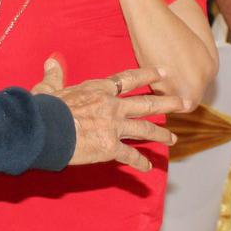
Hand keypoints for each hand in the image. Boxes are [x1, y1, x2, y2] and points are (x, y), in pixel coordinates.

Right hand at [34, 57, 189, 170]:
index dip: (148, 74)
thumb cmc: (45, 108)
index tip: (164, 72)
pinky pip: (130, 155)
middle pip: (146, 104)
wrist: (44, 130)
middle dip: (168, 103)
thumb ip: (54, 76)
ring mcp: (114, 127)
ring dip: (161, 134)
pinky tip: (147, 168)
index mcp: (99, 89)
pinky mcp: (111, 147)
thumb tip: (51, 62)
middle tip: (185, 103)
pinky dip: (140, 162)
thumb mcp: (49, 88)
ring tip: (173, 139)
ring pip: (145, 129)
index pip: (129, 79)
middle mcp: (112, 106)